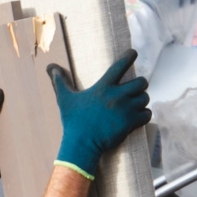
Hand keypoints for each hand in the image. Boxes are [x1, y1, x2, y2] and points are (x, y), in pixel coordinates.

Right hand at [49, 55, 150, 178]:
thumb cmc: (73, 121)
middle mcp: (117, 96)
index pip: (120, 66)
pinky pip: (147, 114)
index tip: (134, 53)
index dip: (129, 57)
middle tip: (135, 89)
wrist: (82, 143)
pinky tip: (139, 116)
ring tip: (136, 104)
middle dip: (140, 85)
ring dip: (142, 100)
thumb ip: (60, 81)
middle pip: (141, 82)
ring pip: (145, 98)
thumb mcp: (65, 99)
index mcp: (103, 87)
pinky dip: (145, 115)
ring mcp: (126, 110)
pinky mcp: (131, 123)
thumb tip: (50, 67)